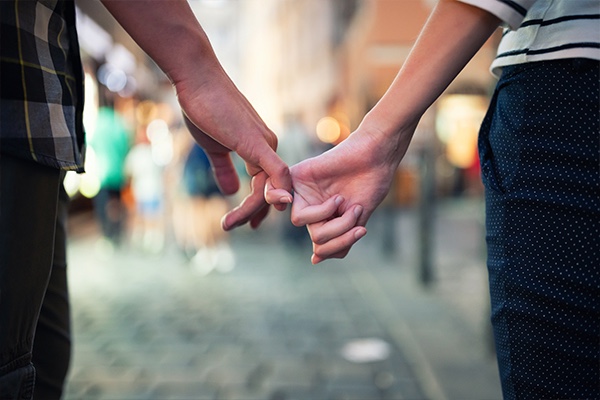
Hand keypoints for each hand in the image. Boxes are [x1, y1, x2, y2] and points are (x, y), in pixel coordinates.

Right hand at [177, 79, 291, 229]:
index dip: (258, 207)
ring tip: (228, 223)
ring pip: (271, 188)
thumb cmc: (204, 108)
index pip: (266, 186)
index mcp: (261, 149)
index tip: (248, 223)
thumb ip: (224, 169)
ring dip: (252, 210)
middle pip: (270, 191)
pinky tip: (270, 208)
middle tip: (230, 226)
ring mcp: (265, 145)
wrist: (197, 80)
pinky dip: (276, 192)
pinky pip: (276, 172)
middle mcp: (269, 147)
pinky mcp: (256, 143)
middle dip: (254, 214)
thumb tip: (232, 191)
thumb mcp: (213, 147)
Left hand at [273, 125, 408, 263]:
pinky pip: (291, 205)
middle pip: (315, 239)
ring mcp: (303, 193)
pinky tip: (336, 200)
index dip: (338, 246)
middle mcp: (312, 207)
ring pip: (301, 224)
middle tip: (357, 215)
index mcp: (325, 219)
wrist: (377, 155)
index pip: (321, 247)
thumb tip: (314, 259)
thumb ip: (338, 241)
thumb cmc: (371, 183)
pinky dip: (318, 211)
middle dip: (340, 234)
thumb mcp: (358, 222)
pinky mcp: (297, 178)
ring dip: (332, 222)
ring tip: (348, 205)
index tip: (361, 230)